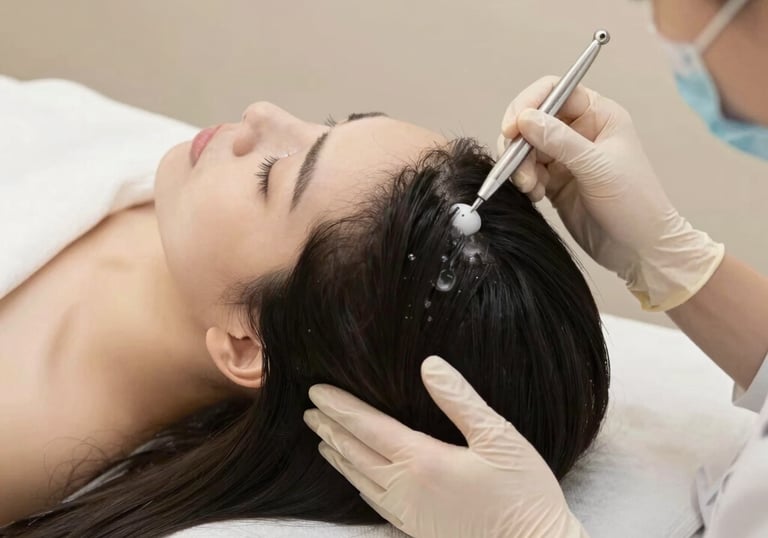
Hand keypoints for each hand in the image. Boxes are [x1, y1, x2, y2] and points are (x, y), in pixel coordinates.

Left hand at [303, 355, 586, 537]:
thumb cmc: (523, 494)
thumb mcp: (499, 437)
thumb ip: (460, 400)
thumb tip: (429, 365)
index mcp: (422, 461)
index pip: (368, 427)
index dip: (341, 407)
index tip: (316, 391)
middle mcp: (406, 489)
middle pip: (356, 453)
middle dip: (331, 430)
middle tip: (309, 413)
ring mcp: (409, 514)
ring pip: (361, 480)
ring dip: (339, 458)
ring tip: (323, 443)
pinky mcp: (418, 530)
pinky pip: (375, 503)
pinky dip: (358, 485)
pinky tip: (357, 481)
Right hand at [498, 76, 722, 310]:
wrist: (639, 249)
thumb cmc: (634, 203)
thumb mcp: (597, 168)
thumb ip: (560, 141)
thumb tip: (525, 118)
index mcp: (598, 115)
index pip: (555, 91)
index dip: (529, 104)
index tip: (512, 127)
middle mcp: (579, 131)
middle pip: (532, 120)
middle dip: (519, 142)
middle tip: (515, 166)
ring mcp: (565, 158)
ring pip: (525, 148)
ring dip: (519, 166)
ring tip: (530, 188)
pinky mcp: (554, 182)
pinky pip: (526, 172)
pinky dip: (524, 182)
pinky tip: (536, 196)